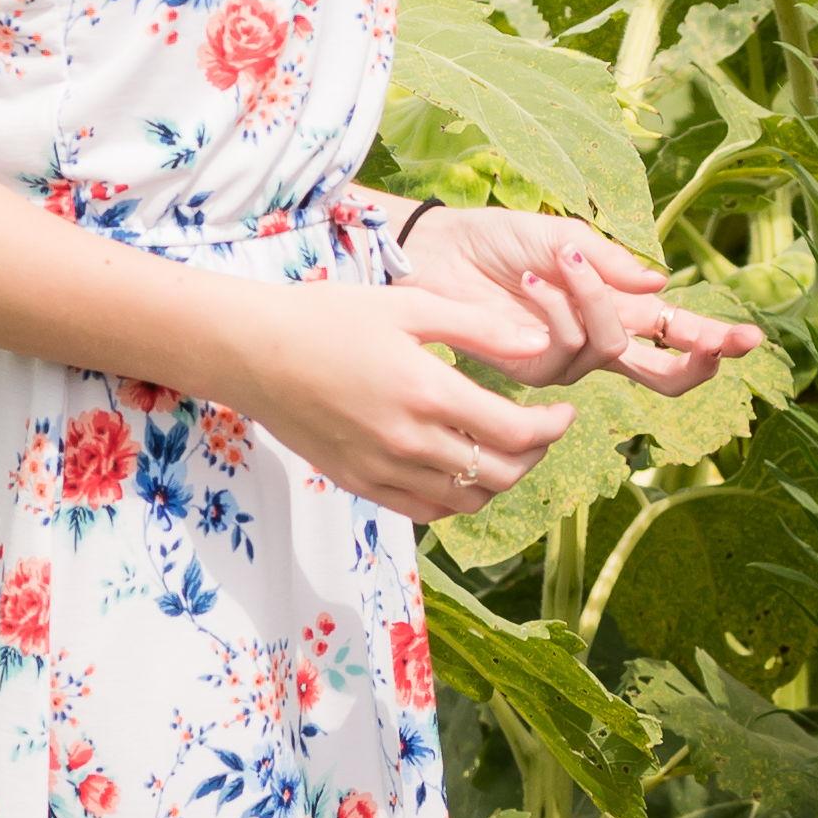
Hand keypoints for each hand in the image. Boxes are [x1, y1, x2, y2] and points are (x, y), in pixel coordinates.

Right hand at [219, 276, 567, 521]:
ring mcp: (382, 469)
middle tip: (542, 429)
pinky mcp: (360, 483)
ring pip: (467, 501)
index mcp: (427, 391)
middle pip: (500, 474)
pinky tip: (461, 470)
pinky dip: (457, 499)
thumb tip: (542, 344)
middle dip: (536, 455)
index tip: (564, 412)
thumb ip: (481, 327)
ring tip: (505, 449)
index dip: (553, 427)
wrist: (253, 352)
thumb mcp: (411, 306)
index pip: (516, 432)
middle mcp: (408, 441)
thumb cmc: (330, 317)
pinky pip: (425, 511)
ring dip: (500, 480)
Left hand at [400, 205, 758, 391]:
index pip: (673, 332)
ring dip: (593, 298)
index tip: (750, 339)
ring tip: (561, 260)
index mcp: (614, 307)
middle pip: (662, 375)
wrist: (438, 251)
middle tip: (717, 345)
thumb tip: (662, 287)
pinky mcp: (531, 368)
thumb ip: (613, 264)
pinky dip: (558, 304)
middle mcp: (597, 341)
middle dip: (696, 360)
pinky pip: (566, 344)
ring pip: (611, 346)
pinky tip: (533, 277)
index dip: (712, 339)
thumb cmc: (499, 239)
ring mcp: (566, 362)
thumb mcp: (565, 236)